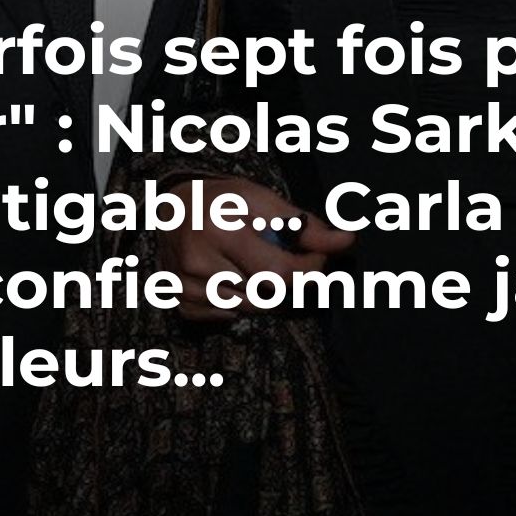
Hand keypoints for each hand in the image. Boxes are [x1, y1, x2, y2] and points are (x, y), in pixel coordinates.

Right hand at [158, 176, 354, 320]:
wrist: (169, 206)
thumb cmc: (222, 199)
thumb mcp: (262, 199)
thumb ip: (303, 224)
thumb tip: (346, 240)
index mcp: (221, 231)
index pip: (279, 272)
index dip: (309, 270)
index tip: (319, 258)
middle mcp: (198, 263)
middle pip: (266, 295)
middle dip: (287, 280)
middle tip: (289, 259)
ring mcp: (185, 287)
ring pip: (248, 308)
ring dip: (263, 291)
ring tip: (255, 263)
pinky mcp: (178, 303)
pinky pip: (225, 317)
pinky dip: (237, 301)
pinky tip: (232, 277)